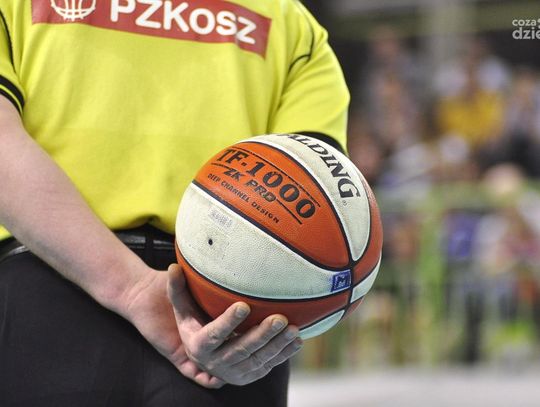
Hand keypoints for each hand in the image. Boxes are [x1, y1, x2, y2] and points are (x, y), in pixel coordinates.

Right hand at [122, 264, 301, 388]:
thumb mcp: (183, 308)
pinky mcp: (249, 375)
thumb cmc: (195, 322)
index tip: (244, 305)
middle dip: (262, 334)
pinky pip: (268, 366)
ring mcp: (234, 372)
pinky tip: (296, 341)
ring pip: (258, 359)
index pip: (214, 334)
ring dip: (277, 345)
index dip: (228, 322)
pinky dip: (283, 355)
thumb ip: (177, 289)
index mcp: (199, 345)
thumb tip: (173, 266)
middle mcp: (215, 363)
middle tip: (279, 318)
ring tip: (293, 328)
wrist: (205, 354)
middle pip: (241, 348)